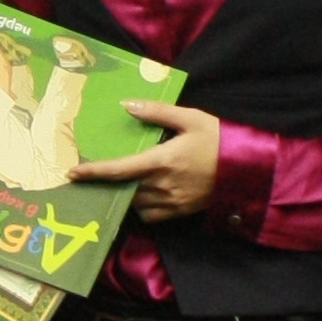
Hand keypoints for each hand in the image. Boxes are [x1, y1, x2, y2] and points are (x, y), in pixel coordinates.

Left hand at [74, 102, 223, 220]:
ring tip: (124, 182)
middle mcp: (164, 185)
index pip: (120, 169)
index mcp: (162, 160)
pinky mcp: (181, 212)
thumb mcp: (190, 118)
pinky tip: (145, 194)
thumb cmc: (218, 138)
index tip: (73, 173)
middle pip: (124, 189)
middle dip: (109, 184)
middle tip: (95, 176)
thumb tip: (126, 105)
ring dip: (127, 195)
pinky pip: (151, 215)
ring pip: (136, 204)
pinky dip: (143, 207)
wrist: (248, 167)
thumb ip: (156, 112)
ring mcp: (172, 202)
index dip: (94, 172)